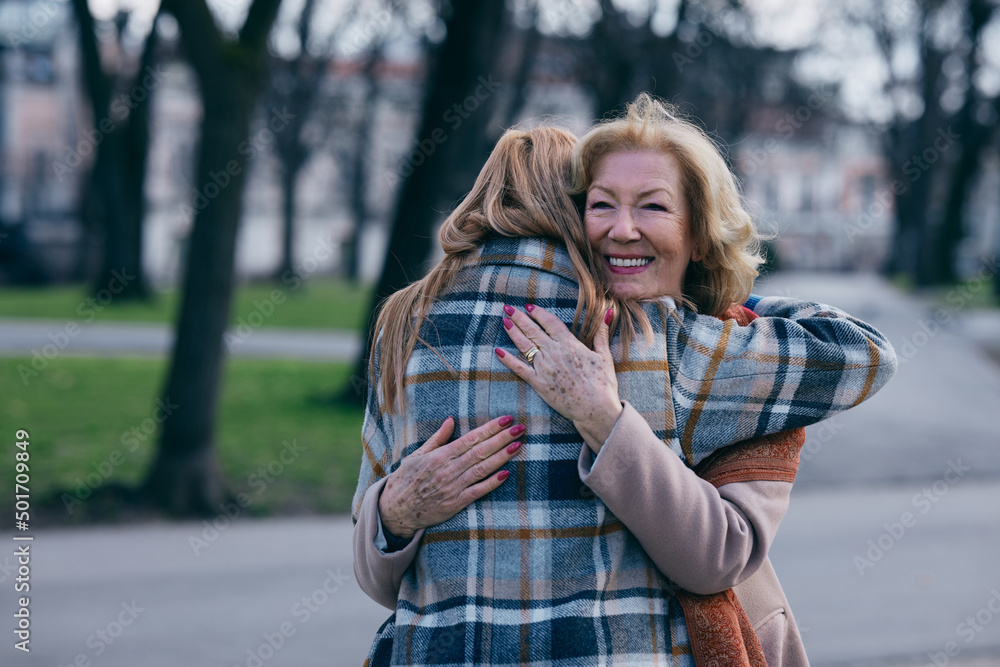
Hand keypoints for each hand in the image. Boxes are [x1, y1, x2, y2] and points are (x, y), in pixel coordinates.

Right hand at [378, 415, 524, 539]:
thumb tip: (451, 419)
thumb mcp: (417, 455)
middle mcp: (448, 470)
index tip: (506, 419)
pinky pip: (477, 492)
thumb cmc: (406, 480)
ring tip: (518, 445)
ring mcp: (453, 487)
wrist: (396, 511)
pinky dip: (492, 483)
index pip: (470, 438)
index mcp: (440, 456)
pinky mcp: (456, 504)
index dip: (490, 428)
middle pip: (480, 451)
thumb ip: (437, 438)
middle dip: (502, 438)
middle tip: (520, 428)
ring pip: (482, 469)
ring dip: (502, 457)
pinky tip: (506, 473)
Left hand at [494, 304, 622, 452]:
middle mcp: (554, 353)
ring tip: (504, 321)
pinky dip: (508, 359)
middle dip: (519, 318)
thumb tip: (608, 312)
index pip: (550, 322)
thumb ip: (602, 333)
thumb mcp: (604, 355)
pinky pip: (519, 368)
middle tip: (507, 308)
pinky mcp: (538, 383)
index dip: (538, 313)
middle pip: (533, 330)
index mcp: (569, 344)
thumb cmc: (602, 384)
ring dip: (513, 332)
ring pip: (524, 345)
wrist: (594, 408)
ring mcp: (544, 367)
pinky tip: (498, 351)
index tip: (529, 307)